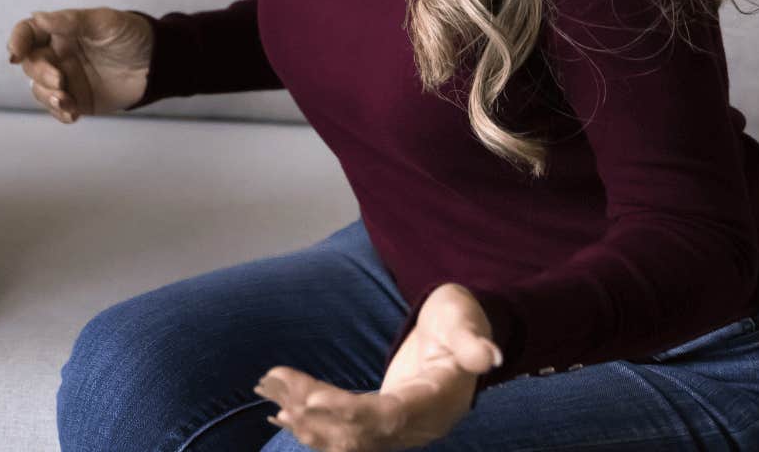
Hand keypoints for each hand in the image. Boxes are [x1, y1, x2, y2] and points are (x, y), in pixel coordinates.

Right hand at [6, 8, 153, 121]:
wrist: (158, 64)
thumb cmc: (131, 35)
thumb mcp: (104, 22)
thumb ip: (71, 21)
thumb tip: (38, 16)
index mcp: (61, 32)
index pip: (29, 33)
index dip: (17, 40)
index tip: (14, 53)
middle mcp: (59, 55)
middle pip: (32, 64)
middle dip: (40, 74)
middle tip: (60, 80)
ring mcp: (68, 79)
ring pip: (40, 89)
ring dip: (48, 96)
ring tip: (67, 102)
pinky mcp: (79, 100)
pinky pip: (59, 109)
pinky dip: (60, 113)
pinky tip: (72, 115)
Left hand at [254, 283, 501, 451]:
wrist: (461, 336)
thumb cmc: (460, 321)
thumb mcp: (466, 321)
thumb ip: (473, 341)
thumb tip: (490, 356)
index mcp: (437, 403)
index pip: (388, 417)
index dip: (348, 413)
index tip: (309, 399)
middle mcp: (417, 426)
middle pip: (359, 432)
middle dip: (313, 413)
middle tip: (274, 385)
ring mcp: (398, 429)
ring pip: (346, 438)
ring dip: (304, 420)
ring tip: (269, 394)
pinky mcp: (380, 424)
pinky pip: (343, 433)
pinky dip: (311, 425)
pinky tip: (278, 413)